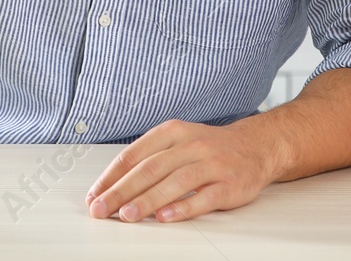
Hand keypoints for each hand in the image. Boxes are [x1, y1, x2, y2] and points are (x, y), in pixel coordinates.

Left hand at [85, 119, 277, 222]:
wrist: (256, 146)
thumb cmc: (209, 148)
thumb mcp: (178, 141)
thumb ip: (150, 159)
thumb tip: (113, 186)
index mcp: (172, 132)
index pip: (134, 154)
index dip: (111, 176)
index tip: (95, 195)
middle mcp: (191, 145)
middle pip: (150, 169)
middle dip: (121, 191)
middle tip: (102, 209)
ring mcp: (211, 164)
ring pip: (174, 182)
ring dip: (147, 200)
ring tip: (127, 216)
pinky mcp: (228, 184)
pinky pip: (203, 197)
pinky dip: (182, 208)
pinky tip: (165, 217)